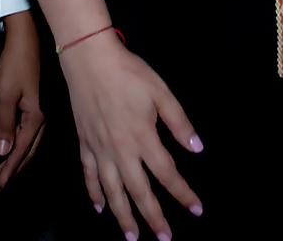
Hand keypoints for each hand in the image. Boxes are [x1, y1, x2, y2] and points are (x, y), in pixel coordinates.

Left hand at [0, 9, 45, 188]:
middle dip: (15, 167)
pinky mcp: (37, 101)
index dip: (10, 168)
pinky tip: (18, 144)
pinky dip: (23, 143)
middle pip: (29, 149)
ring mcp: (42, 108)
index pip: (20, 149)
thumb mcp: (5, 94)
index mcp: (36, 117)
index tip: (0, 185)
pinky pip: (31, 130)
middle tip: (2, 183)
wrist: (26, 37)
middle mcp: (42, 116)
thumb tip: (2, 152)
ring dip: (19, 156)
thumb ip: (4, 124)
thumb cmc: (14, 63)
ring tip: (7, 169)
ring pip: (31, 141)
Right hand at [60, 31, 202, 239]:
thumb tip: (198, 149)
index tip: (197, 210)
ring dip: (123, 217)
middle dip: (153, 218)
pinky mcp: (84, 143)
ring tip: (132, 237)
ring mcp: (100, 149)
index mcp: (143, 138)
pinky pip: (89, 175)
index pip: (168, 174)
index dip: (184, 194)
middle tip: (165, 238)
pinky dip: (94, 194)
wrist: (89, 59)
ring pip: (112, 192)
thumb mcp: (161, 92)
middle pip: (139, 192)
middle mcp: (121, 151)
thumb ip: (179, 122)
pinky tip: (100, 208)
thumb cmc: (129, 72)